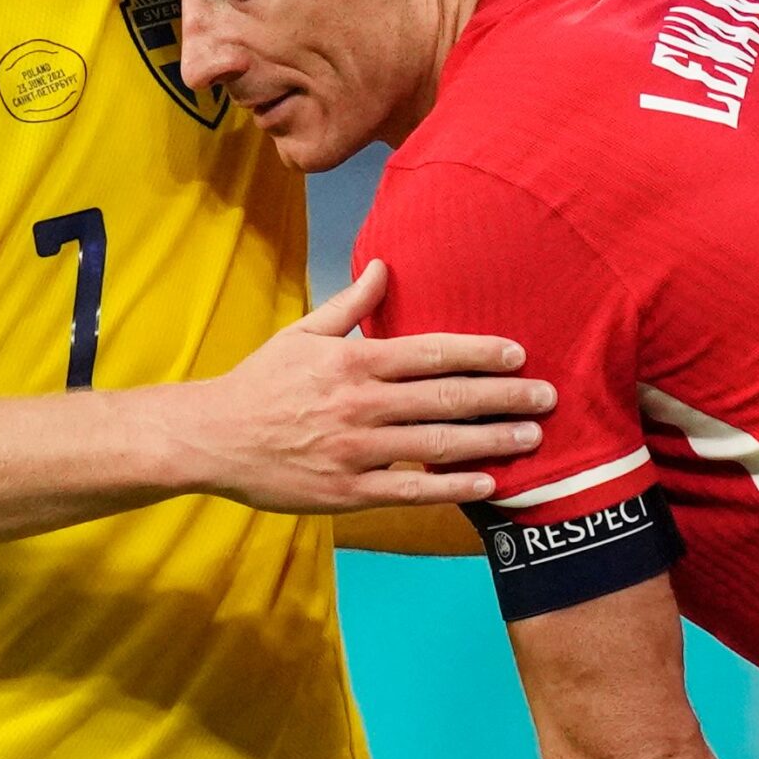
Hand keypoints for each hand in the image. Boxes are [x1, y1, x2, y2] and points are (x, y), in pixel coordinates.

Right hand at [174, 261, 550, 512]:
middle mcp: (360, 404)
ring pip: (436, 444)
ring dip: (491, 441)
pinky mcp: (347, 492)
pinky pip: (409, 489)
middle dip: (503, 397)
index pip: (430, 352)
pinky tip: (488, 483)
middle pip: (446, 397)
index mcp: (353, 361)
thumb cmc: (260, 383)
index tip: (518, 353)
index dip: (479, 352)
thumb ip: (350, 304)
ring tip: (533, 437)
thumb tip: (384, 266)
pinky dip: (450, 487)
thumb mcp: (302, 334)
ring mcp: (355, 450)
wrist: (212, 439)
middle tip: (547, 397)